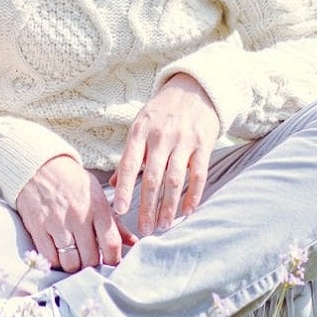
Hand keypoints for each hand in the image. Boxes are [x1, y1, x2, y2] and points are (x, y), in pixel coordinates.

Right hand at [14, 155, 126, 273]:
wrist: (38, 166)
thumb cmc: (71, 181)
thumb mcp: (97, 195)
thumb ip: (114, 222)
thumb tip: (133, 242)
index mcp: (97, 207)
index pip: (112, 244)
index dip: (114, 261)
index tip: (110, 264)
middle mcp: (78, 216)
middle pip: (91, 259)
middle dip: (92, 266)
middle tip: (90, 263)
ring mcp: (57, 223)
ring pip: (70, 262)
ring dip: (74, 266)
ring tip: (74, 260)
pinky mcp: (37, 227)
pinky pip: (50, 257)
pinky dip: (55, 262)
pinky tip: (58, 255)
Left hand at [112, 73, 221, 234]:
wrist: (195, 88)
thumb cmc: (162, 111)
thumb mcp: (141, 125)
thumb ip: (130, 155)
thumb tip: (112, 185)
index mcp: (140, 131)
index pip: (129, 164)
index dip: (123, 189)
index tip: (118, 211)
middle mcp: (161, 136)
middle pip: (152, 177)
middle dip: (147, 206)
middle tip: (144, 229)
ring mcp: (183, 140)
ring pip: (175, 179)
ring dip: (169, 206)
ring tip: (163, 225)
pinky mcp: (204, 143)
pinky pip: (198, 174)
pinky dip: (193, 195)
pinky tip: (188, 211)